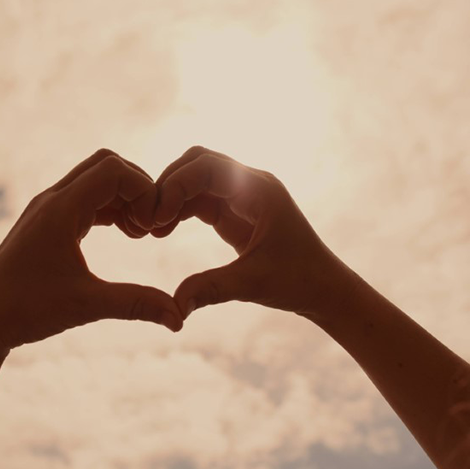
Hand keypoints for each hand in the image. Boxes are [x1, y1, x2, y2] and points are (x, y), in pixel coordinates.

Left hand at [0, 149, 183, 355]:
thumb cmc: (27, 311)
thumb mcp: (87, 306)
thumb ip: (137, 304)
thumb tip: (180, 318)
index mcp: (60, 209)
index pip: (114, 170)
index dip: (144, 190)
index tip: (153, 227)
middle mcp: (51, 200)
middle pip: (106, 164)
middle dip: (137, 187)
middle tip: (151, 224)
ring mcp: (46, 209)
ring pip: (94, 180)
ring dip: (123, 198)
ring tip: (141, 233)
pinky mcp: (44, 222)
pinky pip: (84, 198)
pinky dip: (109, 208)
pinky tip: (124, 235)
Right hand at [153, 146, 355, 319]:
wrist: (322, 288)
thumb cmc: (297, 281)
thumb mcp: (252, 284)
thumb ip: (211, 289)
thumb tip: (174, 307)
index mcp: (259, 190)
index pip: (207, 165)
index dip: (176, 184)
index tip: (157, 217)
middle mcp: (249, 184)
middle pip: (197, 162)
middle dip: (168, 184)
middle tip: (147, 219)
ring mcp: (241, 195)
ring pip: (195, 178)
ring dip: (170, 196)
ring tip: (150, 229)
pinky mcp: (234, 211)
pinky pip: (198, 198)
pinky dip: (178, 209)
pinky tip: (161, 231)